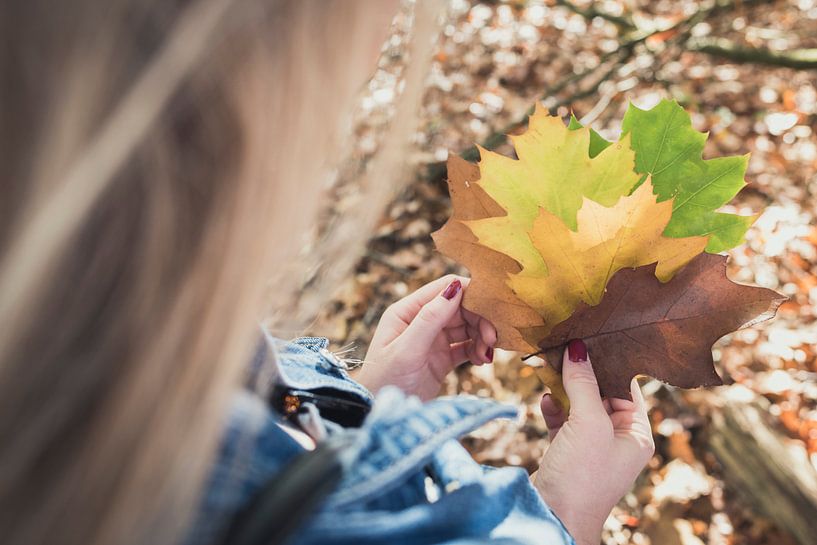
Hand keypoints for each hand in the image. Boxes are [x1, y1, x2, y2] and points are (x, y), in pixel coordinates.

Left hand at [355, 275, 496, 399]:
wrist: (381, 415)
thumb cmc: (385, 381)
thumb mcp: (406, 349)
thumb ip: (430, 318)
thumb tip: (456, 287)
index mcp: (407, 311)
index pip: (444, 289)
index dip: (470, 294)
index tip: (492, 308)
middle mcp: (420, 321)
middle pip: (460, 308)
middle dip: (479, 320)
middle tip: (493, 339)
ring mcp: (432, 340)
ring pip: (466, 327)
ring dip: (481, 336)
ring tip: (487, 354)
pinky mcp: (441, 358)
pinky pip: (466, 346)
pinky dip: (477, 350)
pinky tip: (482, 360)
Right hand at [532, 340, 653, 544]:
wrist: (554, 518)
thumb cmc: (583, 476)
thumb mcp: (588, 424)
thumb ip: (583, 383)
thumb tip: (578, 348)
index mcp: (636, 434)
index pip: (626, 386)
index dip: (608, 361)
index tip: (590, 335)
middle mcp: (617, 439)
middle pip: (600, 393)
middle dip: (582, 371)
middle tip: (564, 344)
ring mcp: (592, 446)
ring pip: (579, 404)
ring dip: (565, 387)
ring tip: (549, 365)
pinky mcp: (568, 452)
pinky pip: (563, 420)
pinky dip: (554, 407)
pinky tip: (544, 398)